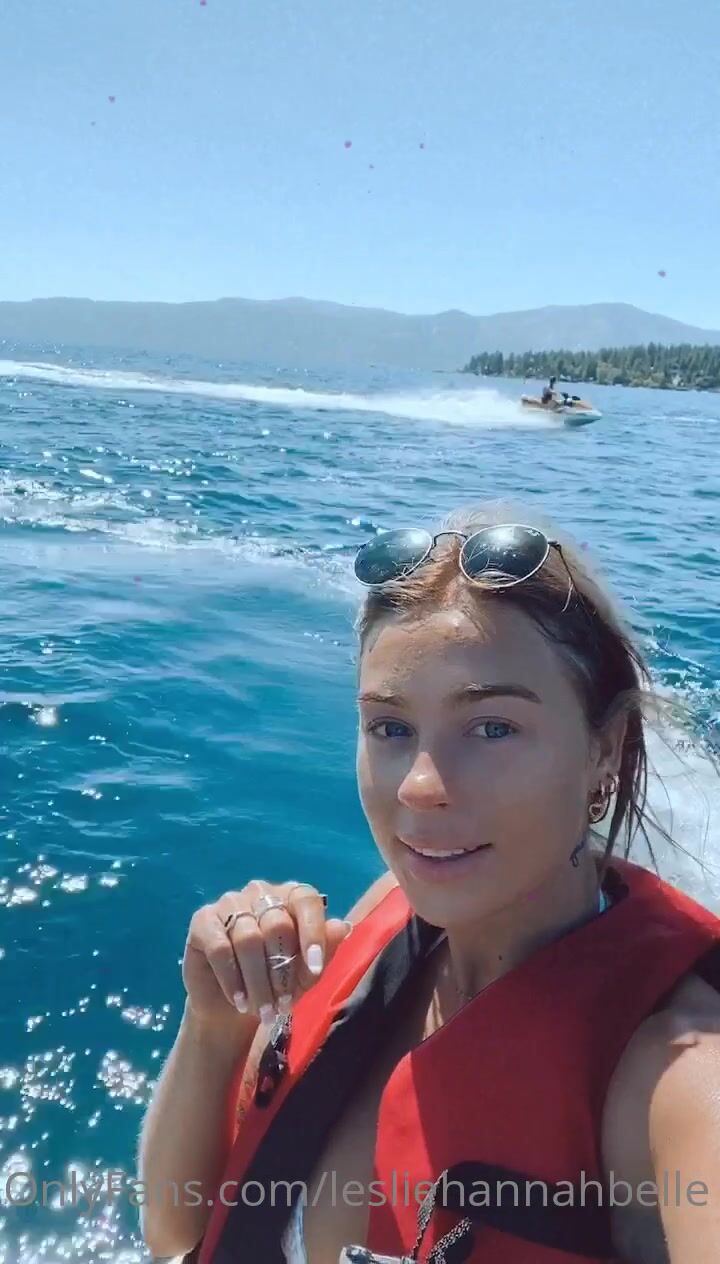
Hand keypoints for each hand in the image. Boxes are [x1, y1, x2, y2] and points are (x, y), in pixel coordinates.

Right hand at [182, 880, 352, 1030]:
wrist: (232, 1004)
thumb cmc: (276, 982)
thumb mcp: (305, 973)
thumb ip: (325, 950)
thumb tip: (343, 926)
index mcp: (289, 896)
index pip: (306, 899)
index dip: (313, 933)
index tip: (315, 970)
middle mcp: (260, 892)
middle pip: (277, 924)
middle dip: (282, 970)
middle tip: (282, 1005)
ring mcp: (229, 902)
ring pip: (248, 939)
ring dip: (257, 982)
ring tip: (262, 1010)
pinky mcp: (203, 921)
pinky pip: (220, 948)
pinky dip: (232, 979)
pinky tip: (239, 1000)